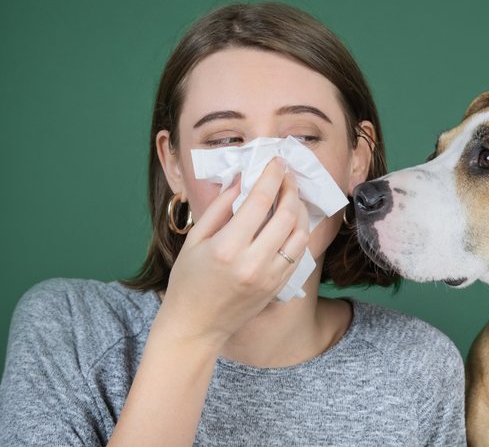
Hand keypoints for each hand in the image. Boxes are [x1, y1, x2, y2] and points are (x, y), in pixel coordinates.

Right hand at [156, 158, 309, 347]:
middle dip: (290, 189)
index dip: (271, 176)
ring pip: (300, 234)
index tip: (276, 162)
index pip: (259, 201)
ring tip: (291, 196)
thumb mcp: (195, 239)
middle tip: (287, 175)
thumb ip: (220, 206)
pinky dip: (299, 232)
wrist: (196, 325)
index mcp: (227, 247)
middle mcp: (253, 262)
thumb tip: (242, 179)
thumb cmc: (188, 281)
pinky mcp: (278, 286)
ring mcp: (270, 277)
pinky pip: (298, 253)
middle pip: (286, 215)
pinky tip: (292, 221)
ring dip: (300, 210)